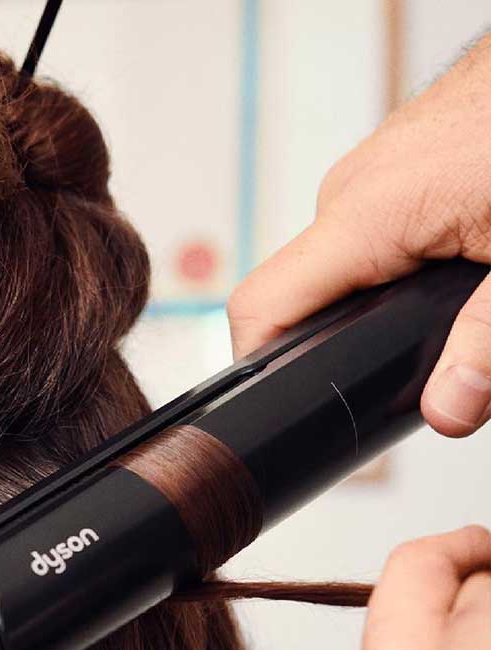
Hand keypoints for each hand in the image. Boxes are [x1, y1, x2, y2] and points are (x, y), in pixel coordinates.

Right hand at [227, 31, 490, 436]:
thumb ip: (486, 340)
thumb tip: (448, 409)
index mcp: (367, 214)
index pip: (260, 306)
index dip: (260, 368)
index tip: (289, 406)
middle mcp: (351, 190)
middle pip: (307, 296)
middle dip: (353, 341)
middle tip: (417, 366)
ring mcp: (371, 171)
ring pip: (343, 264)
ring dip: (384, 298)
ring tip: (450, 302)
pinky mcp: (395, 162)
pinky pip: (371, 229)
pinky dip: (403, 259)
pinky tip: (456, 261)